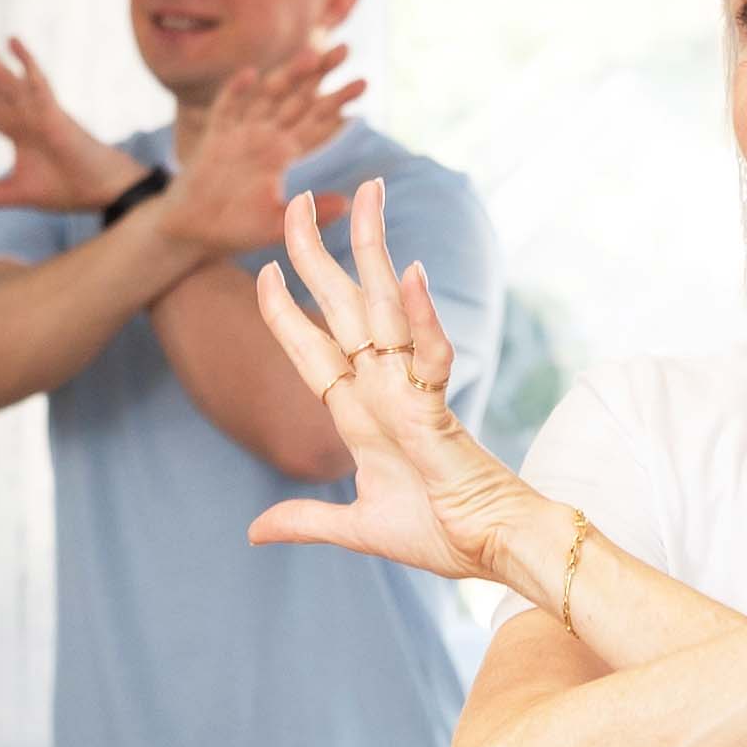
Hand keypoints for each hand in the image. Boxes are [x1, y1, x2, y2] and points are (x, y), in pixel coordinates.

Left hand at [0, 22, 142, 216]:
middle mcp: (17, 109)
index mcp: (8, 124)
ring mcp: (35, 108)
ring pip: (0, 75)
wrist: (102, 191)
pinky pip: (38, 85)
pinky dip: (26, 64)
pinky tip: (11, 42)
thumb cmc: (67, 187)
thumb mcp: (15, 193)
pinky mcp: (55, 114)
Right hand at [158, 45, 367, 255]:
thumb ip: (311, 212)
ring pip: (266, 97)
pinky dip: (235, 93)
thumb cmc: (236, 229)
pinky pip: (225, 110)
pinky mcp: (214, 139)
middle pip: (297, 99)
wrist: (192, 232)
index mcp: (283, 155)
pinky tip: (250, 75)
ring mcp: (239, 135)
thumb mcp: (279, 224)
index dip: (339, 102)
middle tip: (345, 49)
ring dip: (286, 76)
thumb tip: (349, 203)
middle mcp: (265, 139)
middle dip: (320, 74)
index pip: (317, 123)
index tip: (363, 82)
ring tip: (309, 55)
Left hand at [247, 175, 522, 579]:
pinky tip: (408, 272)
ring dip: (371, 252)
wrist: (492, 551)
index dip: (284, 312)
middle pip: (341, 308)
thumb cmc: (440, 535)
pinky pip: (429, 355)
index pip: (310, 349)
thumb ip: (307, 519)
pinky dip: (420, 316)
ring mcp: (409, 393)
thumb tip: (254, 531)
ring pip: (383, 310)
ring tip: (365, 196)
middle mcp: (381, 390)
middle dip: (315, 252)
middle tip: (296, 199)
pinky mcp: (438, 410)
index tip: (264, 271)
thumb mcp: (357, 527)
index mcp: (359, 414)